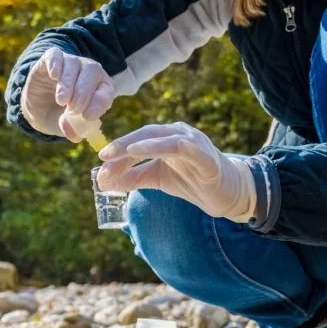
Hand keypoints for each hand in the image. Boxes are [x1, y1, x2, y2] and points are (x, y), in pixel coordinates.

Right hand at [22, 48, 113, 139]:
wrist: (38, 108)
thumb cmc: (60, 115)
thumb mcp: (68, 125)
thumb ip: (73, 129)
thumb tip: (75, 135)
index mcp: (99, 88)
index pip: (106, 91)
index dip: (99, 102)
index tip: (87, 116)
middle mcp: (87, 72)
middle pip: (92, 71)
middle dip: (84, 92)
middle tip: (73, 109)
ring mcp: (69, 62)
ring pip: (74, 63)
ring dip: (69, 83)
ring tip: (62, 101)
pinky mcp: (50, 59)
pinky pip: (56, 55)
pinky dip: (56, 63)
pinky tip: (54, 76)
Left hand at [98, 122, 256, 221]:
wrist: (226, 193)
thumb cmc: (191, 180)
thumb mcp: (155, 179)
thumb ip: (131, 178)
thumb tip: (102, 181)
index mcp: (164, 138)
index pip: (137, 140)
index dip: (118, 149)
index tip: (100, 161)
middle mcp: (178, 135)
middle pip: (147, 134)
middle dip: (124, 144)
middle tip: (105, 155)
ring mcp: (194, 144)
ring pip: (166, 138)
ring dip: (144, 144)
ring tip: (126, 151)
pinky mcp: (207, 158)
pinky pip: (189, 148)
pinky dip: (175, 147)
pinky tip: (160, 150)